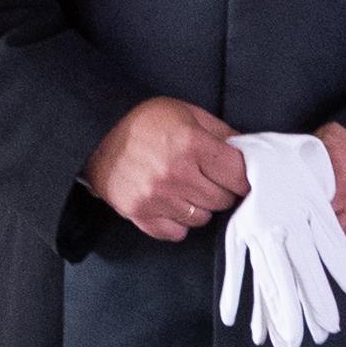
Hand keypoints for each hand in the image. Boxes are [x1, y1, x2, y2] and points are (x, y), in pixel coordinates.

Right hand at [89, 95, 254, 242]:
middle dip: (222, 190)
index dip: (242, 175)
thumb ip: (221, 132)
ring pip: (201, 218)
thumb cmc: (144, 121)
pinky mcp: (139, 213)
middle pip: (222, 199)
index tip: (238, 175)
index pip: (238, 174)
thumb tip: (249, 149)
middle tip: (211, 179)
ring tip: (188, 189)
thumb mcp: (187, 113)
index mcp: (191, 144)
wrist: (96, 134)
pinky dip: (178, 223)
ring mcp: (156, 197)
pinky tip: (173, 205)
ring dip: (201, 207)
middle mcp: (175, 174)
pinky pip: (175, 233)